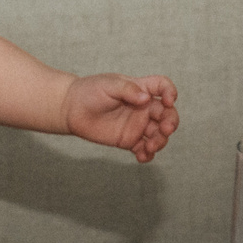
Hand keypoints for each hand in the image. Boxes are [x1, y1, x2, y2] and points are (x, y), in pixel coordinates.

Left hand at [64, 73, 179, 162]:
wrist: (71, 109)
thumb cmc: (90, 91)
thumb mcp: (108, 85)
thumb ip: (128, 90)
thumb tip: (146, 98)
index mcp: (141, 89)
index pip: (163, 87)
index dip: (170, 92)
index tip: (168, 101)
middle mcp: (143, 108)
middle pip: (166, 114)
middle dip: (171, 122)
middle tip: (165, 129)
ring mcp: (137, 125)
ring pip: (158, 134)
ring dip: (160, 141)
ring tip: (150, 147)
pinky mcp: (128, 140)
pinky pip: (143, 149)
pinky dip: (147, 155)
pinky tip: (142, 157)